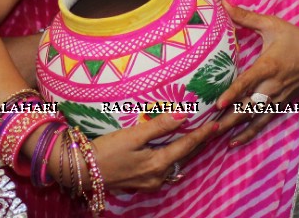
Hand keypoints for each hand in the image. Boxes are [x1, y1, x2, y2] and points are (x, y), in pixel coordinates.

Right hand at [88, 114, 219, 191]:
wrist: (83, 170)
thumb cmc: (106, 150)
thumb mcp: (132, 135)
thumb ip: (159, 125)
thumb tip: (184, 114)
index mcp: (158, 163)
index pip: (186, 146)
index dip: (201, 135)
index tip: (215, 125)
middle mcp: (158, 176)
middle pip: (184, 158)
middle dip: (198, 144)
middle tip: (211, 131)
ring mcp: (150, 183)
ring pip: (176, 165)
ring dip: (186, 152)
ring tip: (196, 139)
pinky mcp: (141, 183)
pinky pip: (165, 170)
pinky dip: (173, 159)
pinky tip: (173, 153)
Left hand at [213, 1, 298, 145]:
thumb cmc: (294, 38)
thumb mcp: (271, 24)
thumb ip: (246, 16)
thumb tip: (223, 3)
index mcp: (268, 66)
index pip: (248, 82)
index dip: (233, 93)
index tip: (217, 103)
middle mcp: (272, 86)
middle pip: (248, 105)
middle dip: (228, 116)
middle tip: (206, 126)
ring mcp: (277, 98)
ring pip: (254, 117)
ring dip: (234, 126)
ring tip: (214, 135)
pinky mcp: (280, 104)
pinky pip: (263, 122)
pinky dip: (249, 133)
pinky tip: (234, 141)